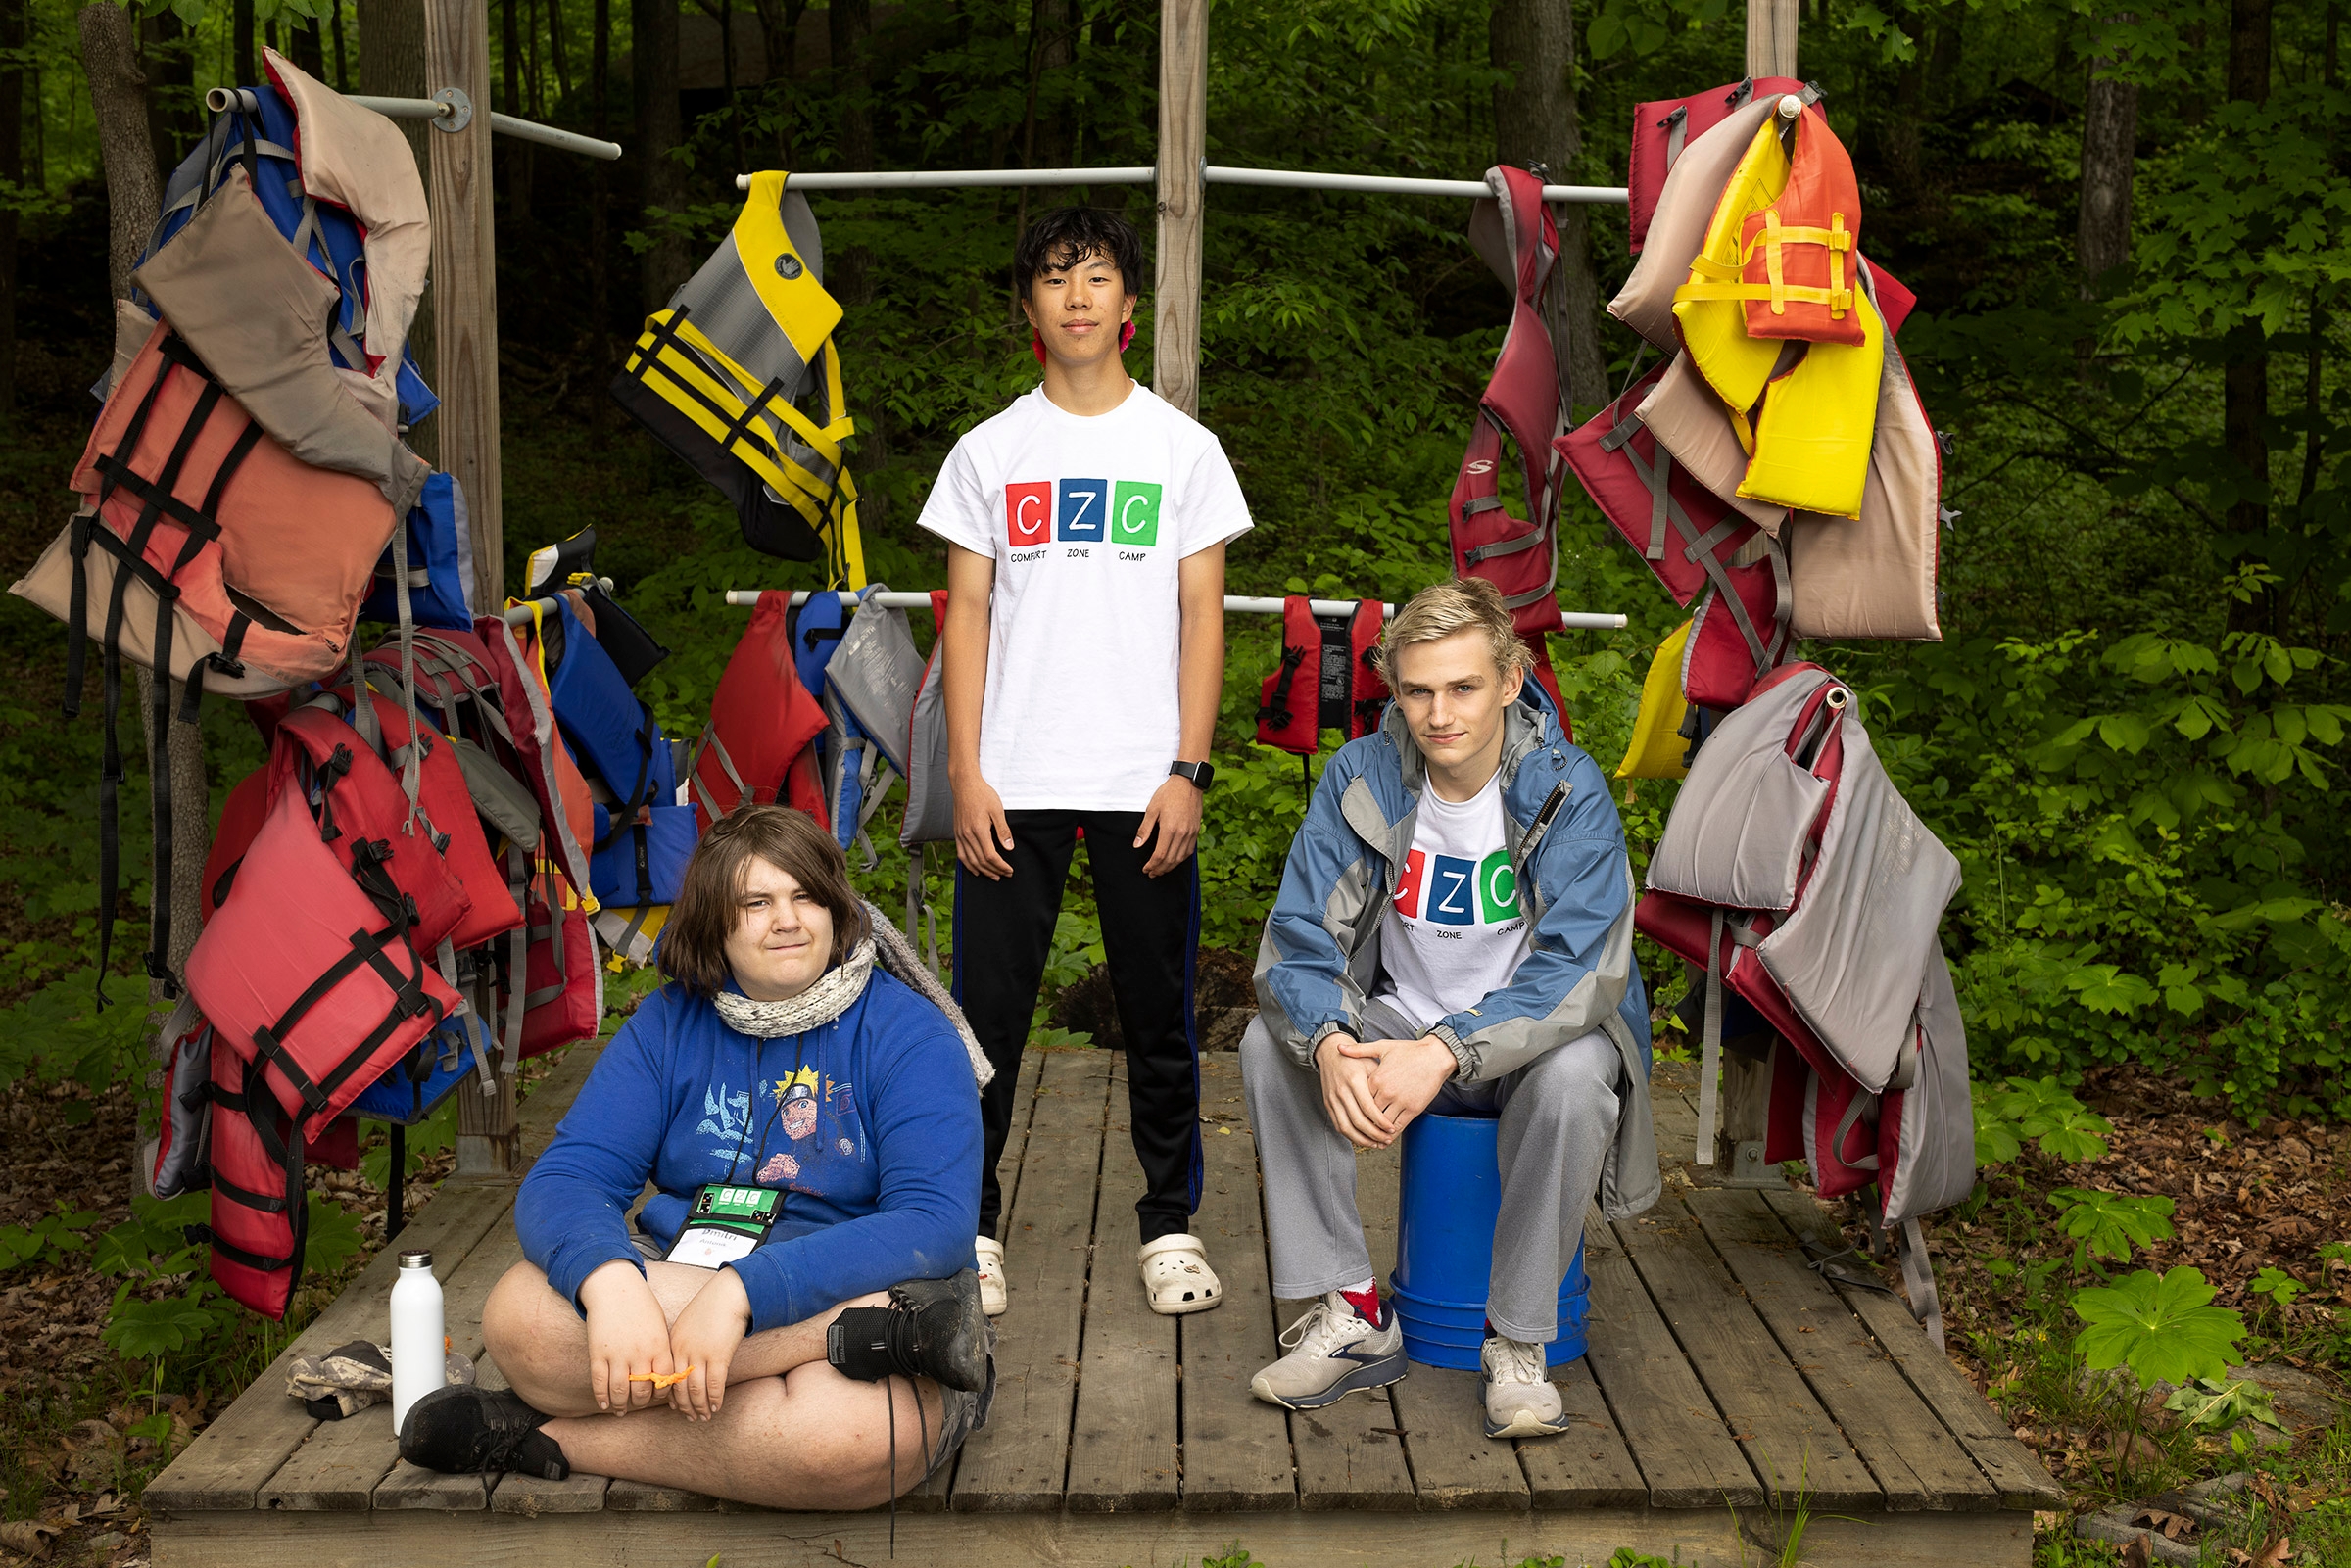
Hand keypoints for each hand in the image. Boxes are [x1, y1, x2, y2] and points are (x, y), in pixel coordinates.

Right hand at [579, 1260, 672, 1413]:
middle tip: (637, 1404)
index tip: (657, 1396)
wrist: (615, 1289)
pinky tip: (604, 1403)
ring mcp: (617, 1354)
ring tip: (620, 1409)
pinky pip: (599, 1383)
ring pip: (620, 1391)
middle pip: (642, 1391)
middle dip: (640, 1402)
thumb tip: (666, 1376)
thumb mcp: (660, 1326)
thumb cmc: (640, 1306)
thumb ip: (663, 1350)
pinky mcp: (598, 1353)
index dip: (662, 1393)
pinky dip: (602, 1397)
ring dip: (620, 1405)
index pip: (665, 1381)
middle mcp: (640, 1353)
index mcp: (659, 1346)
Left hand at [665, 1268, 751, 1421]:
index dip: (671, 1396)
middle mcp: (683, 1350)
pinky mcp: (718, 1355)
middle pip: (679, 1387)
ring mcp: (700, 1354)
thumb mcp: (688, 1323)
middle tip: (690, 1417)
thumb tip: (686, 1364)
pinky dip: (715, 1398)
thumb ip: (683, 1343)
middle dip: (684, 1406)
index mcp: (672, 1343)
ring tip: (704, 1417)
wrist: (730, 1293)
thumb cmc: (712, 1306)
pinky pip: (714, 1384)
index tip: (676, 1407)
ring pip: (695, 1389)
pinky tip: (717, 1407)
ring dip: (700, 1406)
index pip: (667, 1377)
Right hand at [952, 771, 1014, 878]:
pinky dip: (968, 865)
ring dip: (982, 871)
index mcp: (979, 830)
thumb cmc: (982, 794)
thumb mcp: (997, 810)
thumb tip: (1009, 848)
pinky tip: (975, 869)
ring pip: (970, 860)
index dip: (1001, 866)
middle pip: (981, 861)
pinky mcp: (956, 833)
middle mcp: (967, 835)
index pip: (991, 856)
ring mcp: (960, 835)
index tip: (1009, 870)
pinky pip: (961, 854)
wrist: (964, 784)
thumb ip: (1003, 831)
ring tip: (993, 876)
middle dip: (994, 871)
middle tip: (1005, 874)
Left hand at [1136, 775, 1202, 877]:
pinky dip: (1181, 859)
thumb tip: (1137, 845)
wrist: (1188, 783)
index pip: (1160, 855)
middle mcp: (1182, 833)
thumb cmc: (1168, 793)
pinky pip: (1189, 851)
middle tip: (1151, 873)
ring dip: (1170, 867)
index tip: (1146, 869)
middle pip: (1170, 860)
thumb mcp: (1152, 809)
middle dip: (1160, 869)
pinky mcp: (1196, 831)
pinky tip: (1174, 861)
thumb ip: (1144, 829)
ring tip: (1161, 870)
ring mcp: (1191, 833)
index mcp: (1169, 829)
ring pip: (1180, 858)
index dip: (1152, 865)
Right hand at [1314, 1033, 1397, 1148]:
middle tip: (1386, 1140)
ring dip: (1362, 1139)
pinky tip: (1362, 1139)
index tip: (1391, 1129)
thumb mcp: (1371, 1064)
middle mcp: (1341, 1091)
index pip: (1368, 1108)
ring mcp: (1333, 1099)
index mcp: (1354, 1080)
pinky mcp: (1328, 1104)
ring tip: (1376, 1143)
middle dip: (1374, 1134)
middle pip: (1358, 1121)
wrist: (1330, 1053)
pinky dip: (1350, 1135)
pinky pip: (1338, 1125)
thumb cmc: (1355, 1060)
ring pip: (1346, 1127)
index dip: (1381, 1122)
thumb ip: (1380, 1084)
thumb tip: (1393, 1106)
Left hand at [1339, 1034, 1455, 1134]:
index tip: (1350, 1111)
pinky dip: (1391, 1134)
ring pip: (1383, 1123)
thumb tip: (1339, 1047)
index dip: (1355, 1107)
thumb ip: (1359, 1050)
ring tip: (1371, 1137)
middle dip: (1363, 1122)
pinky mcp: (1413, 1108)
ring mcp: (1400, 1101)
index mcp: (1377, 1078)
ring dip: (1376, 1132)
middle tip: (1358, 1130)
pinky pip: (1399, 1126)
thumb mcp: (1382, 1047)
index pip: (1360, 1099)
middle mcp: (1387, 1092)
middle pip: (1369, 1114)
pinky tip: (1387, 1137)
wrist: (1435, 1056)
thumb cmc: (1409, 1051)